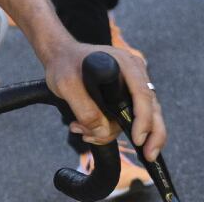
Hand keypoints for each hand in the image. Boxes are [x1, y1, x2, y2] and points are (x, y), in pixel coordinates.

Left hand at [42, 42, 164, 161]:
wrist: (59, 56)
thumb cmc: (64, 64)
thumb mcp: (67, 85)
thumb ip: (84, 109)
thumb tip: (102, 132)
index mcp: (125, 65)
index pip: (143, 95)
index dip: (144, 119)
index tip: (137, 139)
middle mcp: (135, 74)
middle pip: (152, 109)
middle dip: (150, 135)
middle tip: (147, 155)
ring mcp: (132, 86)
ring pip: (138, 118)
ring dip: (112, 132)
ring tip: (84, 132)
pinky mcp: (125, 96)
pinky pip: (127, 118)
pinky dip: (111, 129)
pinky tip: (89, 132)